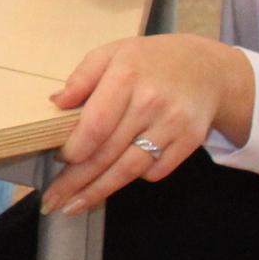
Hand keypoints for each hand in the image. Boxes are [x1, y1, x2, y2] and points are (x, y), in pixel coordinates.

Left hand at [43, 35, 255, 212]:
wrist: (205, 68)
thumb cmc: (149, 61)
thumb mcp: (112, 53)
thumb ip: (82, 77)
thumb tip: (56, 103)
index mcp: (126, 77)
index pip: (95, 125)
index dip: (74, 149)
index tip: (58, 160)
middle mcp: (151, 103)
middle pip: (108, 152)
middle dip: (77, 181)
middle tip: (53, 200)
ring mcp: (173, 125)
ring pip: (130, 169)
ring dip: (99, 191)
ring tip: (74, 206)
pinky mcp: (189, 142)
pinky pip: (155, 171)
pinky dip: (133, 177)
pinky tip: (115, 178)